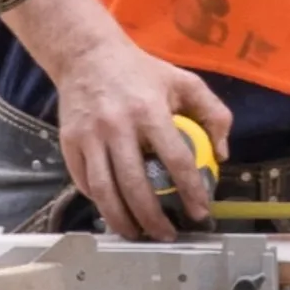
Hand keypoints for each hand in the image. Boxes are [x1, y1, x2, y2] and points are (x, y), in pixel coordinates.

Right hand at [51, 35, 232, 240]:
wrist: (86, 55)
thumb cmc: (139, 70)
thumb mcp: (184, 81)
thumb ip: (214, 114)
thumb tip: (221, 155)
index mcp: (149, 110)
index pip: (175, 159)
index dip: (190, 191)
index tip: (200, 212)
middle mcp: (117, 125)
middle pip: (134, 185)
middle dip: (153, 218)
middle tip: (167, 234)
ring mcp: (89, 136)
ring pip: (104, 190)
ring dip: (122, 220)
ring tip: (137, 234)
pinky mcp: (68, 142)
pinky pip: (84, 182)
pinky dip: (99, 202)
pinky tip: (114, 210)